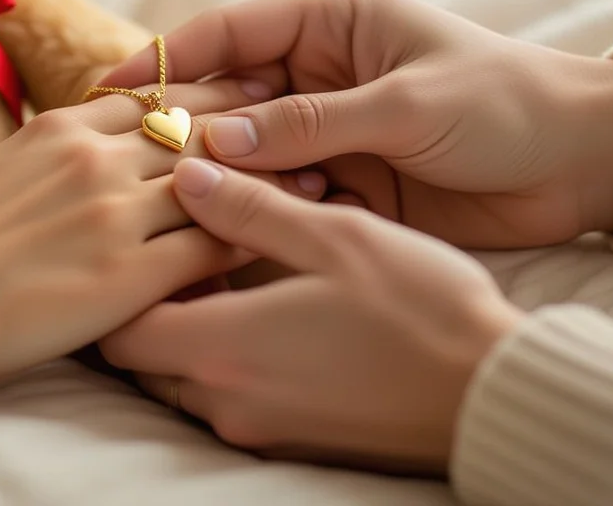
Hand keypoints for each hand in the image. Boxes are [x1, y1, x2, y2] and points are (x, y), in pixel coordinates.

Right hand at [0, 74, 320, 381]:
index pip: (158, 94)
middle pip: (198, 127)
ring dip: (271, 178)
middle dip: (255, 121)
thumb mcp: (3, 164)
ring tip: (317, 176)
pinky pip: (208, 246)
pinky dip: (248, 236)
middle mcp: (98, 158)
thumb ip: (58, 145)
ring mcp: (116, 213)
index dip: (212, 90)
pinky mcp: (128, 273)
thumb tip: (92, 134)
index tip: (251, 88)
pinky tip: (279, 237)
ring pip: (215, 180)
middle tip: (303, 118)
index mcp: (67, 128)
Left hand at [100, 159, 523, 473]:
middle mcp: (226, 401)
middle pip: (144, 361)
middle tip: (176, 249)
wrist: (493, 393)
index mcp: (223, 348)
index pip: (118, 331)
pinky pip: (229, 398)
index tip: (141, 237)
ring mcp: (259, 428)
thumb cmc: (421, 309)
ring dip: (189, 331)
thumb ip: (251, 209)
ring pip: (185, 381)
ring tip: (222, 272)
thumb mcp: (335, 237)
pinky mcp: (292, 440)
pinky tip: (265, 311)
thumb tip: (187, 173)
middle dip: (148, 307)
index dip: (119, 283)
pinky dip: (226, 358)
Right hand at [101, 0, 612, 249]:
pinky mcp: (345, 177)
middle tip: (137, 166)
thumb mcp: (406, 106)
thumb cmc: (504, 106)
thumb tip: (214, 143)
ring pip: (249, 150)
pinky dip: (261, 207)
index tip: (111, 91)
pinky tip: (235, 231)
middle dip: (186, 127)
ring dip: (225, 175)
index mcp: (334, 22)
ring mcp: (329, 127)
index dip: (166, 59)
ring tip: (185, 204)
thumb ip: (311, 123)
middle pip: (228, 94)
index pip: (229, 32)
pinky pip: (283, 190)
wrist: (581, 163)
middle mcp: (320, 69)